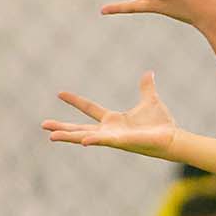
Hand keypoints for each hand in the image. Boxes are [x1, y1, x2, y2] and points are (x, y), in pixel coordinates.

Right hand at [42, 70, 178, 157]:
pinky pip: (105, 141)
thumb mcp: (150, 100)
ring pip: (85, 137)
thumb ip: (146, 88)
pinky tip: (83, 140)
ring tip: (51, 137)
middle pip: (79, 128)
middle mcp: (109, 131)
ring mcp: (113, 138)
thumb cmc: (161, 123)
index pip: (89, 109)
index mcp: (113, 120)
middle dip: (61, 127)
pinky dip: (94, 140)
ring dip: (68, 137)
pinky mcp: (121, 142)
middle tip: (43, 125)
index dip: (75, 101)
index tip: (59, 93)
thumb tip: (149, 73)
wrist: (172, 137)